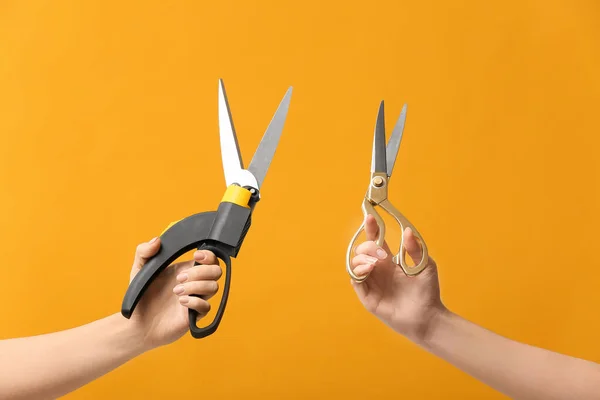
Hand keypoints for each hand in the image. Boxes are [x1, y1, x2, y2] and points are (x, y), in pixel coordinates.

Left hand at [128, 237, 221, 349]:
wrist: (136, 324)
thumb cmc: (140, 297)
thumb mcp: (139, 270)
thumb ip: (144, 252)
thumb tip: (157, 240)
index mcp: (187, 269)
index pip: (210, 258)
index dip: (209, 255)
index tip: (196, 256)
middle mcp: (195, 283)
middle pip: (217, 271)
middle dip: (201, 272)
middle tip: (180, 278)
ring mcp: (196, 299)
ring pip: (214, 287)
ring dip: (195, 287)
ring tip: (176, 292)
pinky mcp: (194, 315)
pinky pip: (207, 307)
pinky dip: (194, 302)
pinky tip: (180, 302)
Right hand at [350, 215, 444, 341]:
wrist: (428, 316)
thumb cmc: (428, 292)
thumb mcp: (426, 265)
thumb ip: (415, 248)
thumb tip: (408, 230)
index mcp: (389, 262)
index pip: (375, 241)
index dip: (371, 228)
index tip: (370, 216)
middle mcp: (378, 270)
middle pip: (361, 250)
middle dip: (368, 246)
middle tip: (382, 253)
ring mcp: (372, 283)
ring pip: (354, 263)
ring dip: (362, 258)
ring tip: (375, 263)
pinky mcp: (368, 297)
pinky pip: (355, 280)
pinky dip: (358, 271)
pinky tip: (369, 269)